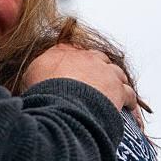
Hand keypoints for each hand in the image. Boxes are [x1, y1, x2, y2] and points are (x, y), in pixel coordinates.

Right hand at [23, 44, 137, 110]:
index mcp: (64, 51)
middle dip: (99, 68)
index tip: (75, 67)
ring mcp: (105, 72)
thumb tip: (31, 76)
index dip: (75, 60)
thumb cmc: (43, 92)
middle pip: (98, 58)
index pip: (72, 49)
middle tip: (98, 80)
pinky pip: (129, 94)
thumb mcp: (30, 76)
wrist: (63, 104)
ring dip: (117, 81)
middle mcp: (87, 57)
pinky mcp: (119, 89)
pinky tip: (129, 111)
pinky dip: (130, 103)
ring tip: (117, 92)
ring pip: (117, 73)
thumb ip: (35, 72)